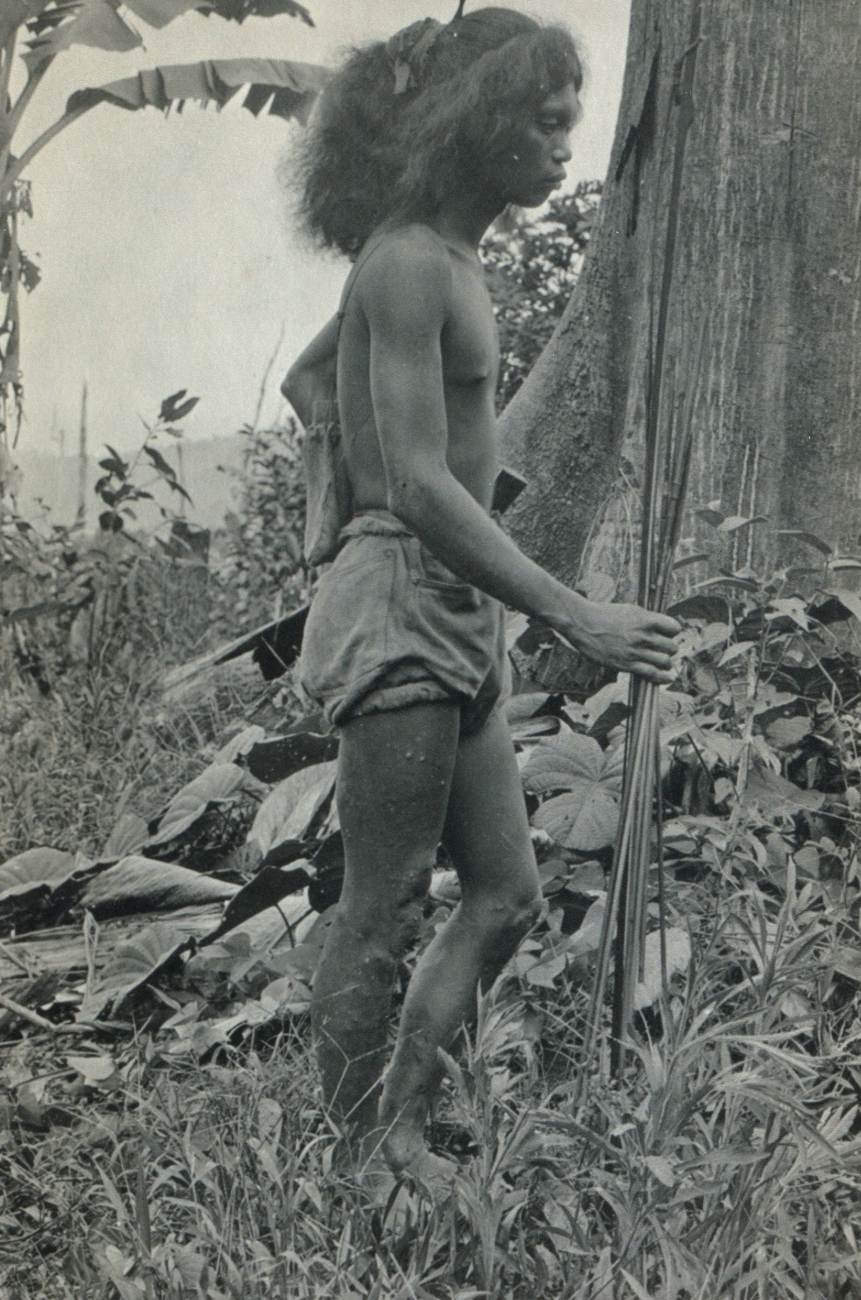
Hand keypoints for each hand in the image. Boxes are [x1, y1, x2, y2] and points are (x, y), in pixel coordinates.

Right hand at [561, 600, 680, 684]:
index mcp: (645, 619)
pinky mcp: (627, 664)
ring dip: (666, 663)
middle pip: (672, 647)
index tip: (667, 634)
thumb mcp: (629, 610)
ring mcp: (635, 651)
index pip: (674, 628)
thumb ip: (646, 619)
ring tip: (662, 662)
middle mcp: (643, 636)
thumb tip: (659, 627)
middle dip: (670, 648)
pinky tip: (666, 678)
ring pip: (665, 661)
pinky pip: (651, 673)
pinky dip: (662, 678)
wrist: (583, 624)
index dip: (672, 631)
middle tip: (663, 649)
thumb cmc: (603, 614)